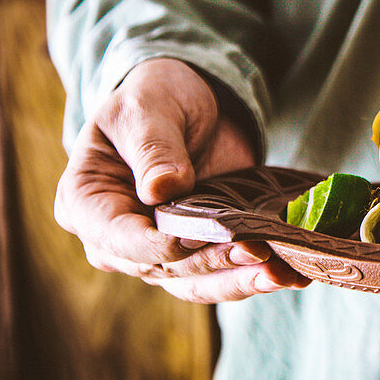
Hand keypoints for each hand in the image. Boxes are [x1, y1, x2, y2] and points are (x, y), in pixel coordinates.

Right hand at [54, 58, 309, 302]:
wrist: (191, 99)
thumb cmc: (156, 97)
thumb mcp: (148, 108)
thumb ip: (153, 147)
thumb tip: (161, 190)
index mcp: (88, 204)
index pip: (119, 239)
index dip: (156, 246)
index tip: (192, 239)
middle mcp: (119, 240)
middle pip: (164, 269)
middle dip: (213, 263)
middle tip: (258, 253)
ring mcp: (161, 251)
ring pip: (197, 283)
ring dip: (240, 281)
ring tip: (282, 274)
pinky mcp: (200, 250)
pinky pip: (224, 273)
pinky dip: (256, 276)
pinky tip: (292, 273)